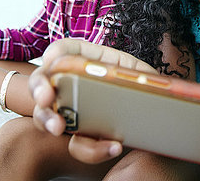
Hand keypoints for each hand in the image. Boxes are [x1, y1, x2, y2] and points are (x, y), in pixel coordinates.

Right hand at [28, 38, 154, 163]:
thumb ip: (140, 76)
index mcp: (93, 62)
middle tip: (45, 98)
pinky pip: (76, 145)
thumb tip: (140, 80)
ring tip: (59, 128)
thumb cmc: (150, 95)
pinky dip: (91, 150)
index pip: (65, 49)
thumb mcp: (146, 79)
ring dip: (47, 120)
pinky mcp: (83, 137)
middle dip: (39, 87)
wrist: (160, 128)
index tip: (51, 63)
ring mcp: (76, 111)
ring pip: (46, 114)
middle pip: (45, 79)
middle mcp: (77, 84)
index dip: (54, 54)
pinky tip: (112, 147)